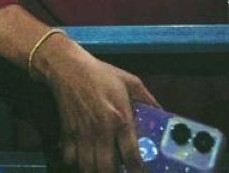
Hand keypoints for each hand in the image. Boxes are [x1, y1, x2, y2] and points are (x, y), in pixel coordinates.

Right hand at [42, 45, 158, 171]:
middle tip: (119, 171)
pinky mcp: (67, 133)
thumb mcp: (130, 81)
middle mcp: (102, 131)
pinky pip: (69, 158)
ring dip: (95, 171)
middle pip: (106, 167)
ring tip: (102, 168)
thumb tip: (161, 113)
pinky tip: (83, 160)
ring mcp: (82, 134)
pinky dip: (75, 163)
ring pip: (87, 166)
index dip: (137, 170)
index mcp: (120, 119)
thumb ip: (147, 99)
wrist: (68, 67)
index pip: (131, 154)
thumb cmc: (101, 74)